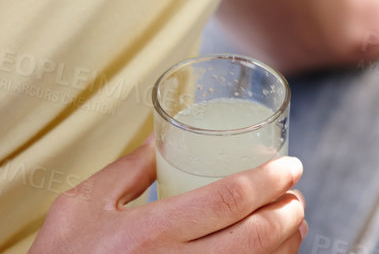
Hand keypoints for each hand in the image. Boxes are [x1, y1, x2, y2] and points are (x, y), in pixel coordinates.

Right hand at [27, 140, 306, 251]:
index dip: (270, 181)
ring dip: (284, 245)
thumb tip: (164, 135)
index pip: (228, 200)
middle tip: (298, 194)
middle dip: (287, 212)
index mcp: (146, 232)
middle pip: (253, 238)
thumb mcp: (80, 206)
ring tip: (293, 222)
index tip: (291, 166)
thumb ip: (126, 169)